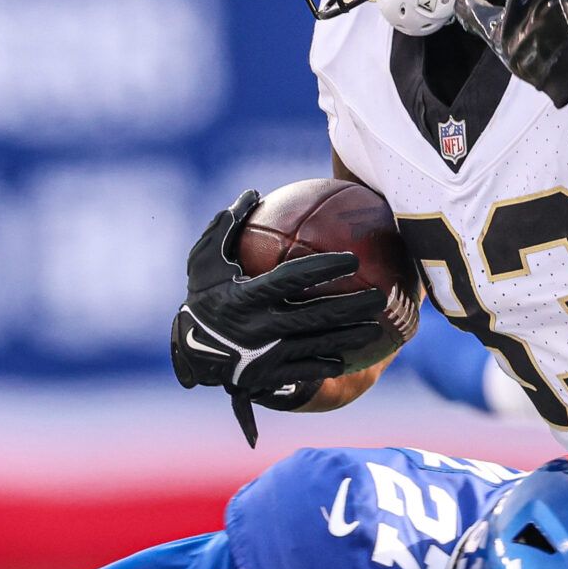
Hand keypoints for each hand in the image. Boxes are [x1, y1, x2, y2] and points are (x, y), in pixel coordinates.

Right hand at [170, 191, 387, 444]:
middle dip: (353, 306)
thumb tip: (252, 192)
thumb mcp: (204, 259)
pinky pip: (305, 370)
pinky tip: (349, 356)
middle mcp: (260, 327)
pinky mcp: (269, 376)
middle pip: (318, 315)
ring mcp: (266, 355)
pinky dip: (328, 363)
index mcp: (246, 297)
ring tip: (377, 327)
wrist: (187, 352)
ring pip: (318, 345)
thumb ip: (228, 226)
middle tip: (380, 296)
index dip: (325, 268)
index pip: (294, 278)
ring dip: (351, 337)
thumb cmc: (202, 296)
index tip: (354, 258)